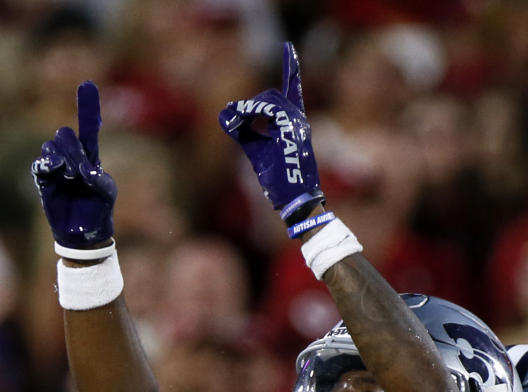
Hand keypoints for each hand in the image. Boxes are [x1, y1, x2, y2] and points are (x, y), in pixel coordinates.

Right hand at [32, 81, 116, 249]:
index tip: (88, 84)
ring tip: (71, 177)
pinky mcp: (44, 178)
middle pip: (66, 135)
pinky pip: (40, 163)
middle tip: (80, 171)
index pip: (88, 127)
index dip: (88, 106)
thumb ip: (100, 179)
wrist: (85, 233)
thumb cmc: (99, 210)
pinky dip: (48, 164)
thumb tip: (84, 169)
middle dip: (73, 149)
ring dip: (63, 159)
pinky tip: (56, 171)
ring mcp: (56, 166)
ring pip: (51, 147)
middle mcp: (72, 156)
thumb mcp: (108, 194)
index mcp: (90, 156)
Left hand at [218, 41, 323, 222]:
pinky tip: (236, 119)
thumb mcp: (257, 153)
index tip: (289, 49)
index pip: (294, 91)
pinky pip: (264, 112)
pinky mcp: (290, 131)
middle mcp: (299, 121)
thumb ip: (243, 133)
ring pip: (267, 102)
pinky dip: (247, 114)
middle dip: (251, 106)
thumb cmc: (279, 181)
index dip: (292, 70)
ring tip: (235, 122)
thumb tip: (224, 116)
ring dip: (247, 110)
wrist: (295, 202)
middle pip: (272, 96)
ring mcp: (296, 125)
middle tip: (234, 118)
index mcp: (295, 124)